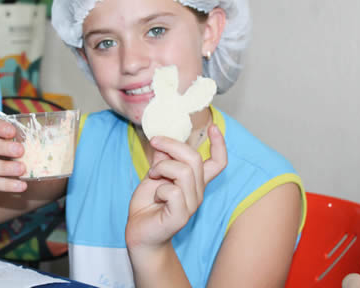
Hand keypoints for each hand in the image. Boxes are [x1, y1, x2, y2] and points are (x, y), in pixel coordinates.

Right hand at [0, 116, 27, 192]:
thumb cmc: (2, 149)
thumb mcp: (8, 139)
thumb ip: (22, 135)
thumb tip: (49, 133)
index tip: (12, 131)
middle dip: (2, 147)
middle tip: (20, 151)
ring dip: (5, 167)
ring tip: (22, 169)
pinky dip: (8, 185)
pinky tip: (21, 185)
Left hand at [125, 124, 226, 251]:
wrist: (139, 232)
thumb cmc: (148, 204)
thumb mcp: (155, 174)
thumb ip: (163, 158)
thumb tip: (165, 141)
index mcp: (195, 181)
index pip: (218, 163)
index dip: (219, 144)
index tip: (213, 127)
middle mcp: (197, 192)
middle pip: (195, 159)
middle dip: (172, 145)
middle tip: (154, 144)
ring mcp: (191, 205)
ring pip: (184, 172)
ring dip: (162, 168)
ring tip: (153, 176)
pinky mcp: (181, 216)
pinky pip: (173, 191)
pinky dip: (159, 189)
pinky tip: (156, 197)